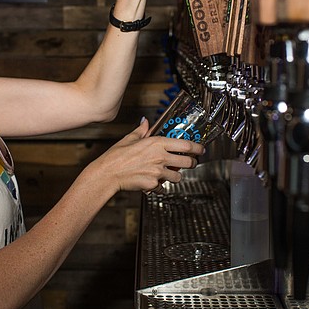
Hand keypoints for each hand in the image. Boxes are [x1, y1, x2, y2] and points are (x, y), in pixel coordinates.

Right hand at [83, 118, 204, 193]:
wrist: (107, 174)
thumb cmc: (116, 157)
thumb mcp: (129, 139)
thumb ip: (141, 130)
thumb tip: (145, 122)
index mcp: (156, 143)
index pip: (185, 145)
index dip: (197, 147)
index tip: (200, 149)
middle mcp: (160, 157)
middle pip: (187, 162)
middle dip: (191, 163)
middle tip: (190, 163)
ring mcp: (157, 172)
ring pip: (177, 177)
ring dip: (175, 176)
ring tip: (168, 174)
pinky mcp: (153, 185)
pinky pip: (162, 187)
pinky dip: (159, 186)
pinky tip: (152, 181)